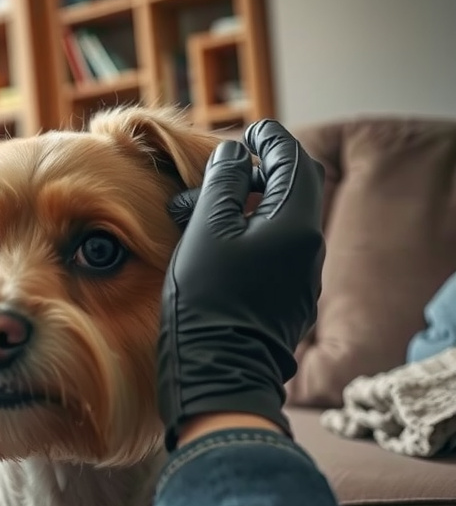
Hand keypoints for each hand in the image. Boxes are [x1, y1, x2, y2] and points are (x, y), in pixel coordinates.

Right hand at [157, 119, 325, 450]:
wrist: (216, 375)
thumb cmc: (206, 301)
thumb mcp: (205, 230)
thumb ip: (221, 183)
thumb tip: (234, 153)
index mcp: (294, 224)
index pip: (293, 160)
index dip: (268, 139)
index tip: (246, 130)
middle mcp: (307, 248)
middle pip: (293, 190)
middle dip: (260, 170)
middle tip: (224, 165)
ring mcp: (298, 276)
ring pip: (279, 220)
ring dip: (247, 203)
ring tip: (199, 208)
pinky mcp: (284, 299)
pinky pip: (272, 249)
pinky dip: (246, 232)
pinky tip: (211, 242)